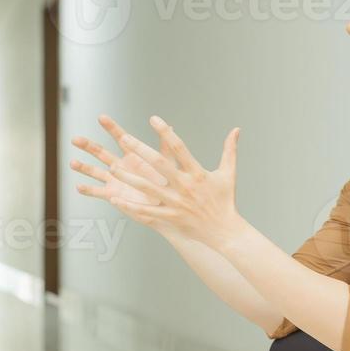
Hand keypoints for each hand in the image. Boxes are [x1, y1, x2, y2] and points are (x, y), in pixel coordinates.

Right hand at [69, 114, 175, 230]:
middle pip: (100, 152)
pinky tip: (78, 186)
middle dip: (87, 146)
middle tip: (75, 139)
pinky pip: (98, 192)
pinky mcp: (113, 195)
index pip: (119, 137)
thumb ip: (166, 147)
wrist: (164, 206)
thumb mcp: (167, 165)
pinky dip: (88, 190)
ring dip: (83, 167)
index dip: (111, 127)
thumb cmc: (167, 184)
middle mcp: (120, 165)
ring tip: (72, 163)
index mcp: (132, 155)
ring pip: (95, 171)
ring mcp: (114, 180)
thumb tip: (170, 126)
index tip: (101, 117)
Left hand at [108, 116, 243, 248]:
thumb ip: (230, 150)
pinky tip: (116, 200)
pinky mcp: (170, 218)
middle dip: (141, 150)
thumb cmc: (226, 201)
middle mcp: (185, 186)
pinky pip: (147, 211)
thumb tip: (236, 130)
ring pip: (148, 188)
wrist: (225, 231)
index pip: (179, 148)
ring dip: (129, 177)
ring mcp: (176, 203)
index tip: (154, 119)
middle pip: (159, 164)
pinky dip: (131, 207)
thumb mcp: (229, 173)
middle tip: (125, 138)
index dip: (166, 132)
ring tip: (113, 168)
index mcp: (198, 173)